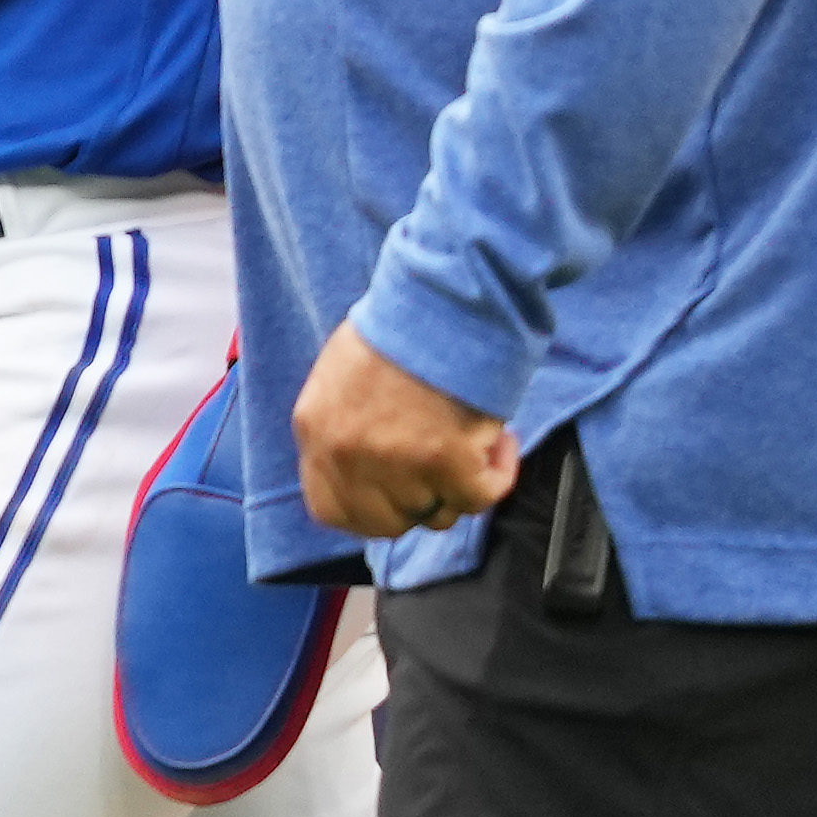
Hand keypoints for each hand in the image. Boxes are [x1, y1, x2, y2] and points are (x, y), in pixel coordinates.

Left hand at [290, 329, 513, 541]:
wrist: (443, 293)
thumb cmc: (401, 322)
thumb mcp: (341, 372)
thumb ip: (343, 424)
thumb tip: (363, 464)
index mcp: (316, 430)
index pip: (330, 510)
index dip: (368, 512)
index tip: (394, 498)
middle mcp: (350, 456)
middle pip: (385, 523)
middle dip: (417, 503)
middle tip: (440, 471)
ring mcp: (398, 464)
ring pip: (438, 513)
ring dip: (459, 483)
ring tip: (471, 438)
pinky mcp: (449, 462)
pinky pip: (482, 497)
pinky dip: (499, 472)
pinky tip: (499, 439)